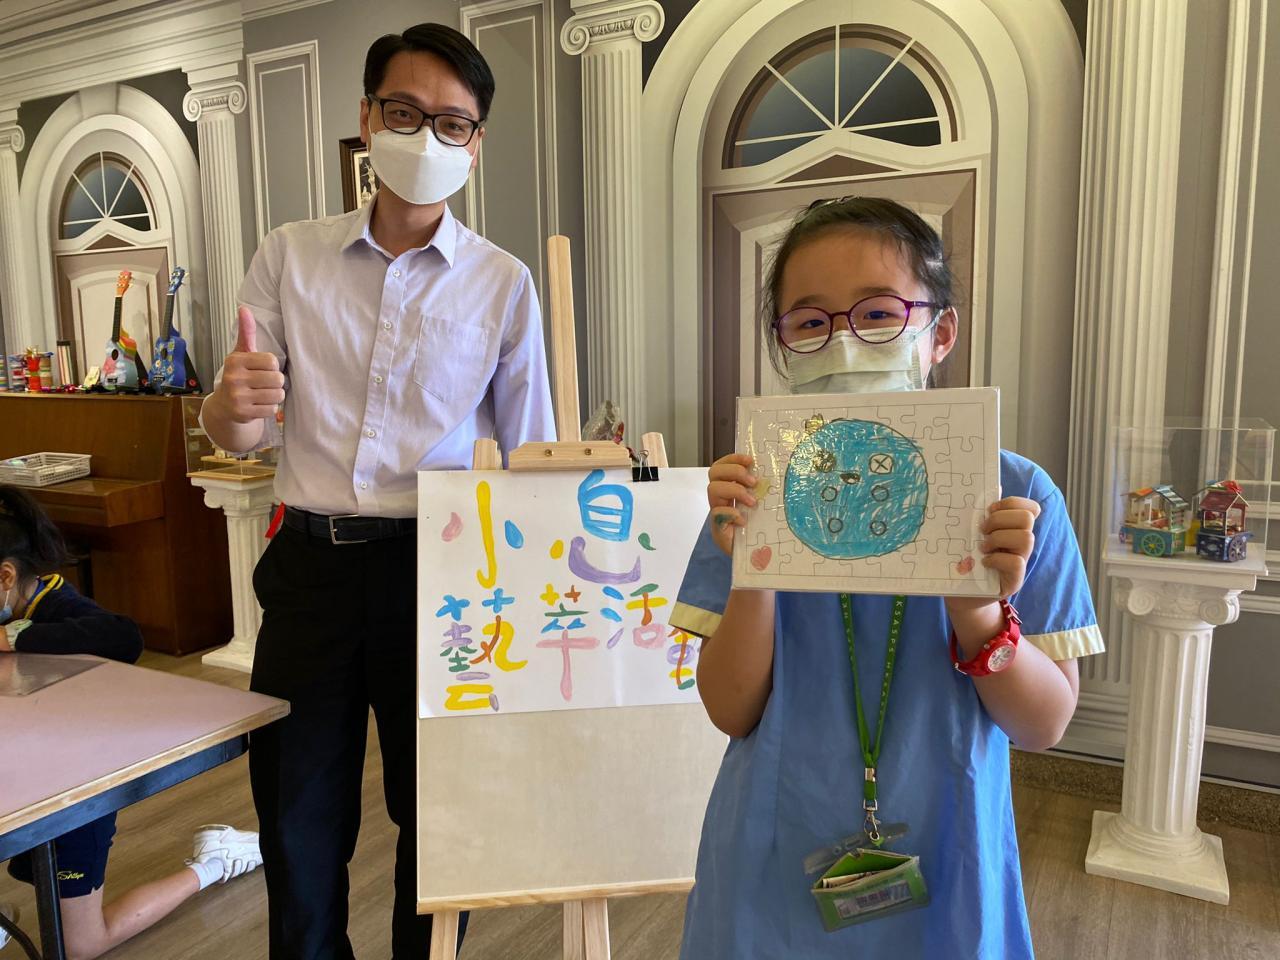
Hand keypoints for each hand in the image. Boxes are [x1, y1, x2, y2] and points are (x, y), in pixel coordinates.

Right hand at [218, 307, 284, 424]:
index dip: (272, 367)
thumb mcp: (241, 353)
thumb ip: (246, 332)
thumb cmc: (238, 376)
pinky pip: (273, 410)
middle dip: (275, 382)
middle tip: (263, 384)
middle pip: (278, 379)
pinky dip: (270, 408)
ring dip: (274, 396)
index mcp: (235, 361)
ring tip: (262, 394)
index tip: (261, 369)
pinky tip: (258, 405)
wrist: (224, 406)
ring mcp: (237, 397)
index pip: (272, 361)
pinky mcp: (243, 414)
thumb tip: (244, 308)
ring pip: (277, 395)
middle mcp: (233, 378)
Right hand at [707, 453, 757, 555]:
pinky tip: (743, 520)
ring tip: (752, 501)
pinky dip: (731, 513)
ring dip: (734, 490)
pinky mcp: (718, 528)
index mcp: (729, 490)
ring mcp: (717, 512)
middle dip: (734, 472)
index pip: (722, 466)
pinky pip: (718, 513)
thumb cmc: (756, 531)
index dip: (733, 459)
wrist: (752, 558)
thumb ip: (759, 493)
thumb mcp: (760, 509)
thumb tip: (768, 478)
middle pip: (714, 472)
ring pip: (713, 489)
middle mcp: (720, 499)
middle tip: (753, 482)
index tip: (750, 460)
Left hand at [973, 496, 1040, 599]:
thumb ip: (984, 514)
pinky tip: (984, 562)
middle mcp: (1021, 545)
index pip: (1030, 508)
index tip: (989, 510)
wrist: (961, 593)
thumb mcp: (972, 534)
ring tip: (982, 547)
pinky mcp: (1015, 581)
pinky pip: (1016, 562)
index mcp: (1013, 529)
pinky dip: (997, 559)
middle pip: (1027, 518)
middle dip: (1000, 520)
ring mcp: (1021, 563)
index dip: (1011, 503)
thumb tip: (994, 486)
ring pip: (1026, 538)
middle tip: (982, 530)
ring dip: (999, 538)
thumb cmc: (966, 561)